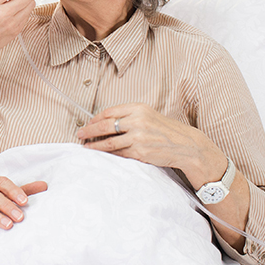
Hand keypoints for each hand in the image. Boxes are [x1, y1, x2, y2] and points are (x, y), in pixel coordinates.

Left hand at [76, 104, 227, 187]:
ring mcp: (138, 137)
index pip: (109, 112)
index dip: (95, 119)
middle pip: (105, 126)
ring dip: (94, 146)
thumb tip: (106, 122)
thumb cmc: (165, 130)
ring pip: (109, 142)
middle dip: (89, 131)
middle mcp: (137, 121)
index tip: (87, 124)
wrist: (185, 145)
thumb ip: (129, 116)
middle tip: (79, 135)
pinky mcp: (140, 152)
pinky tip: (101, 155)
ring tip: (85, 147)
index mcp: (138, 108)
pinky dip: (108, 155)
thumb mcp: (148, 115)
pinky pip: (119, 154)